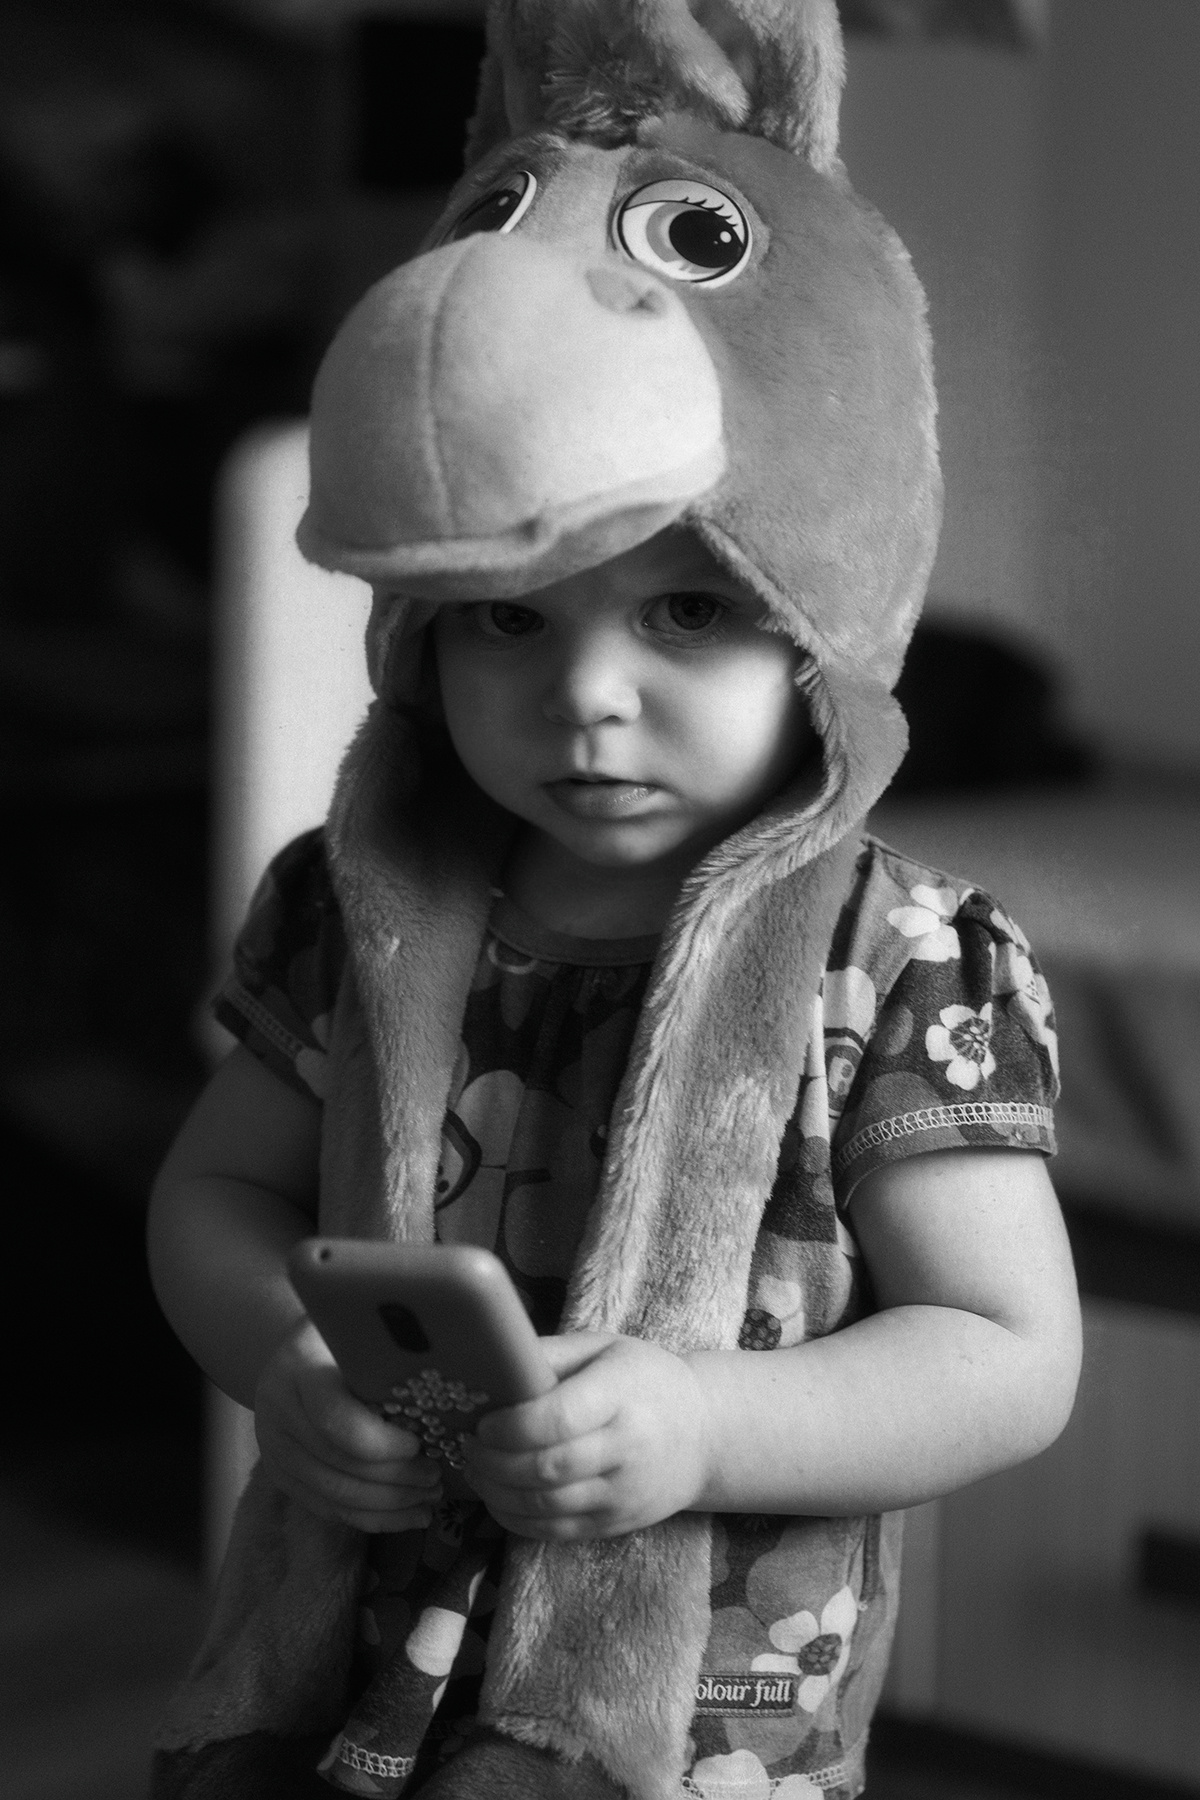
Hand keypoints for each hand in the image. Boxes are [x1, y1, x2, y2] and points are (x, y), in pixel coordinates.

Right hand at [254, 1318, 442, 1531]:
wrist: (291, 1357)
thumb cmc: (340, 1336)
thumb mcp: (357, 1327)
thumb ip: (387, 1345)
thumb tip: (449, 1361)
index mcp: (300, 1369)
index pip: (334, 1416)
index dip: (378, 1441)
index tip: (417, 1442)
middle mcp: (279, 1412)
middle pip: (338, 1463)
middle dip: (394, 1477)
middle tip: (437, 1476)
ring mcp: (276, 1450)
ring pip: (335, 1494)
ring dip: (389, 1504)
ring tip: (429, 1498)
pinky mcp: (282, 1478)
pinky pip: (328, 1509)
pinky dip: (373, 1519)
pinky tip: (410, 1515)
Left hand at [461, 1333, 710, 1540]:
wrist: (703, 1433)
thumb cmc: (644, 1380)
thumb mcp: (605, 1348)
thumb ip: (550, 1354)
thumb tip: (492, 1361)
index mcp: (621, 1394)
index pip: (560, 1419)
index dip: (511, 1426)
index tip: (482, 1421)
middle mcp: (626, 1449)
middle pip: (547, 1468)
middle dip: (494, 1462)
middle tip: (467, 1446)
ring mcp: (622, 1494)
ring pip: (546, 1506)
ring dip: (497, 1493)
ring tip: (475, 1470)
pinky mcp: (615, 1524)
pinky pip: (555, 1531)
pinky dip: (516, 1519)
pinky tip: (498, 1497)